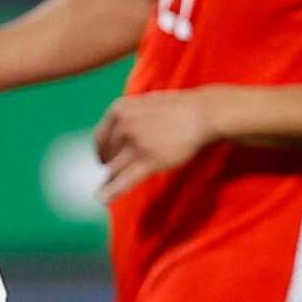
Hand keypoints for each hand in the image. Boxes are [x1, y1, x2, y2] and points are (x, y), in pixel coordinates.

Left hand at [95, 88, 218, 199]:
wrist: (201, 114)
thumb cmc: (176, 108)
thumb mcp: (144, 102)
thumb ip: (127, 116)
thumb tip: (115, 133)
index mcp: (119, 109)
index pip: (99, 138)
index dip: (101, 153)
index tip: (104, 161)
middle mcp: (123, 125)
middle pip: (107, 155)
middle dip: (110, 166)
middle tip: (116, 174)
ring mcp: (136, 143)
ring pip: (114, 169)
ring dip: (110, 181)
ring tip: (105, 192)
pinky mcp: (149, 160)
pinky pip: (125, 179)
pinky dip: (112, 191)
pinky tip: (103, 199)